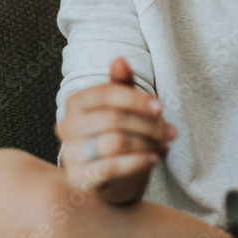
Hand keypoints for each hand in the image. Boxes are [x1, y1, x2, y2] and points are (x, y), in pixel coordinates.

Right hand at [55, 57, 175, 204]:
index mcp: (75, 102)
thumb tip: (120, 59)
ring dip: (147, 143)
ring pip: (115, 142)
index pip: (106, 93)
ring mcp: (70, 153)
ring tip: (164, 144)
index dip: (136, 99)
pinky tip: (155, 158)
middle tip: (170, 131)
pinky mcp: (79, 178)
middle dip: (147, 124)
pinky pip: (112, 167)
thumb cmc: (117, 132)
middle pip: (113, 118)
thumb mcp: (122, 106)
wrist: (110, 176)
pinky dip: (139, 161)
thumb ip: (121, 84)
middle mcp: (66, 126)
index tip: (160, 107)